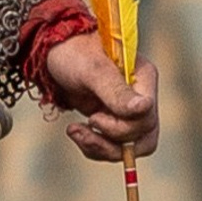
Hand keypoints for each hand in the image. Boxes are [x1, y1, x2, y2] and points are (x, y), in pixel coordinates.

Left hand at [44, 32, 160, 163]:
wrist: (55, 54)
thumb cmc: (74, 53)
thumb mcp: (92, 70)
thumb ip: (117, 91)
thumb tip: (145, 108)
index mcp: (144, 77)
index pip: (147, 116)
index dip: (123, 126)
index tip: (94, 115)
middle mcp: (141, 95)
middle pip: (142, 136)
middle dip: (110, 138)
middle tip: (87, 121)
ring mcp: (129, 110)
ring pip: (130, 147)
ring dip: (101, 147)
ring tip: (75, 132)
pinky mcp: (114, 121)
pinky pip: (113, 148)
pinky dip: (94, 147)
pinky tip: (77, 132)